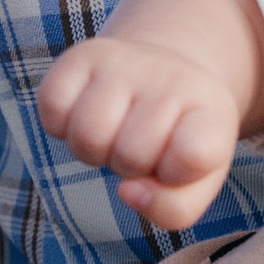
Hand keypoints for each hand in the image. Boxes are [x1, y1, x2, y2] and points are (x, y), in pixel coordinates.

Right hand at [34, 28, 244, 228]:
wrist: (165, 73)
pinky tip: (84, 115)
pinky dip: (60, 125)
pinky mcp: (80, 55)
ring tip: (113, 133)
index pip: (193, 156)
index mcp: (211, 112)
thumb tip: (127, 192)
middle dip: (130, 166)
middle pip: (130, 155)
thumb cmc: (178, 140)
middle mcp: (170, 78)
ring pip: (87, 136)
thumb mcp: (196, 181)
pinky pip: (51, 107)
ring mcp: (124, 62)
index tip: (176, 161)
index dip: (176, 175)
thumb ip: (173, 208)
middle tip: (140, 146)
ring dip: (93, 151)